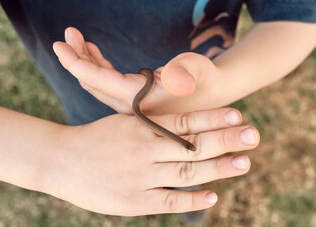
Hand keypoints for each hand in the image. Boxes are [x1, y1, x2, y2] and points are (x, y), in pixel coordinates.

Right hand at [48, 107, 258, 215]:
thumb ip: (151, 124)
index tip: (238, 114)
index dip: (212, 118)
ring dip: (219, 168)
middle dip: (226, 140)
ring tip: (245, 162)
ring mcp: (141, 176)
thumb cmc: (96, 139)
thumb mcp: (123, 122)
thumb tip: (183, 126)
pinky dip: (193, 199)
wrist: (61, 160)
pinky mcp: (134, 201)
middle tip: (254, 135)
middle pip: (193, 145)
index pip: (184, 121)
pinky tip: (213, 195)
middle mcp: (145, 149)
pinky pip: (170, 200)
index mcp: (141, 127)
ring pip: (187, 171)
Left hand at [53, 27, 225, 114]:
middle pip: (94, 83)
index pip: (100, 82)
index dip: (77, 63)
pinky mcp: (135, 100)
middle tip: (67, 35)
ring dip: (87, 61)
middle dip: (78, 58)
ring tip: (77, 38)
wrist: (212, 97)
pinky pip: (109, 84)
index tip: (59, 45)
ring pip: (100, 84)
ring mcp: (132, 106)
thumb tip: (175, 77)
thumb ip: (186, 72)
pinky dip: (99, 67)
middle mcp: (131, 108)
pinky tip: (94, 53)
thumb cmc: (206, 80)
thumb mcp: (198, 71)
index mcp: (140, 102)